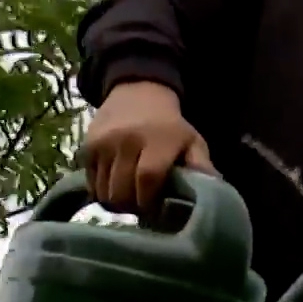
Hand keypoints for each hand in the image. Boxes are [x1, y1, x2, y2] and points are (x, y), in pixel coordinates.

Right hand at [82, 81, 215, 213]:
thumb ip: (201, 167)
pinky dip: (102, 191)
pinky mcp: (88, 146)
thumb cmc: (170, 125)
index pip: (148, 179)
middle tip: (142, 207)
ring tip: (129, 198)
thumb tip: (214, 196)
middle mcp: (127, 141)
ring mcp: (104, 144)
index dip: (150, 201)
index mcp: (157, 141)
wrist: (139, 91)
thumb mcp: (192, 141)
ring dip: (117, 203)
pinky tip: (116, 186)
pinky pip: (91, 183)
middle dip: (133, 207)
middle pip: (122, 191)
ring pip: (104, 191)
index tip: (156, 210)